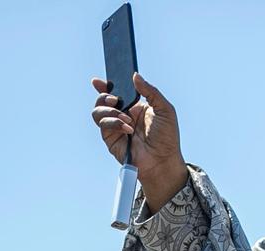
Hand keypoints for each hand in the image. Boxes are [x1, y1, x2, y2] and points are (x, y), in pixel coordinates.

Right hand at [91, 72, 187, 212]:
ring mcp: (115, 128)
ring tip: (126, 118)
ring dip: (110, 110)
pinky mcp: (110, 140)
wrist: (163, 161)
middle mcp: (123, 116)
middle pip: (103, 100)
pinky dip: (113, 123)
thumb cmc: (167, 137)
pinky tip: (127, 128)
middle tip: (115, 99)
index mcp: (135, 106)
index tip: (98, 81)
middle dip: (105, 96)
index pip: (117, 92)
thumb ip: (150, 91)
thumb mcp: (164, 108)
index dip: (105, 85)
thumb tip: (135, 75)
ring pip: (98, 111)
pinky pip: (103, 125)